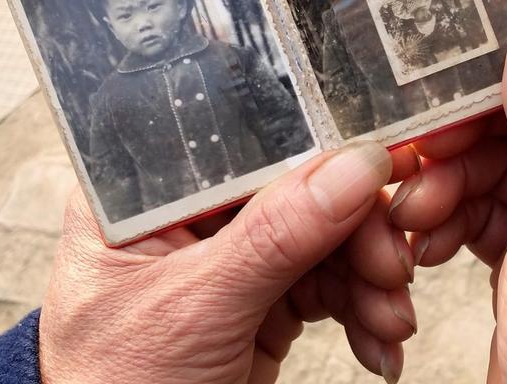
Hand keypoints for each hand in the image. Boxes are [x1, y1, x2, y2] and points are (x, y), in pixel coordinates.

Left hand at [40, 142, 420, 383]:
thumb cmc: (115, 383)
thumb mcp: (195, 305)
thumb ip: (274, 237)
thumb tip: (353, 168)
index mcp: (151, 193)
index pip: (248, 145)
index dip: (319, 149)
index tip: (380, 163)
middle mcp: (195, 215)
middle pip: (302, 191)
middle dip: (358, 231)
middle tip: (392, 268)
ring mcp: (233, 257)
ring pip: (327, 239)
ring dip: (370, 279)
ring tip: (390, 322)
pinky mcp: (263, 297)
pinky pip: (329, 285)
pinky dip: (361, 310)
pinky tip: (378, 340)